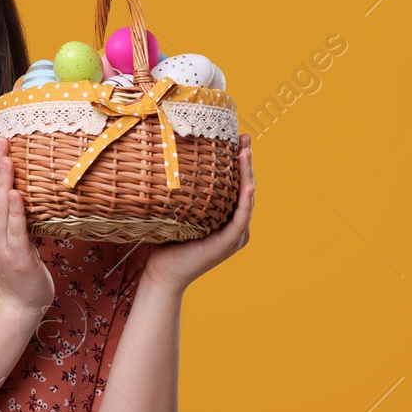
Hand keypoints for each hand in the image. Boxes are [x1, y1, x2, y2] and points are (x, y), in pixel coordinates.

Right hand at [0, 135, 54, 315]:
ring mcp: (0, 246)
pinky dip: (14, 211)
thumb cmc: (16, 267)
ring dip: (0, 182)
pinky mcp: (17, 258)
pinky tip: (15, 194)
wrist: (18, 303)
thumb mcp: (5, 235)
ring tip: (5, 159)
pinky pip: (15, 231)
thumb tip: (15, 181)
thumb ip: (5, 212)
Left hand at [141, 133, 255, 294]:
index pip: (236, 185)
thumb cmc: (167, 243)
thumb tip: (172, 162)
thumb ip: (186, 195)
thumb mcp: (179, 213)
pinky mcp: (227, 244)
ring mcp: (234, 236)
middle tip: (244, 138)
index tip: (236, 139)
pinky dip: (245, 202)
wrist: (163, 273)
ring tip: (245, 152)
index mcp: (226, 218)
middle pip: (244, 188)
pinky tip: (248, 185)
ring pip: (245, 200)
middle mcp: (235, 226)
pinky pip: (239, 220)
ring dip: (248, 175)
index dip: (239, 163)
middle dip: (246, 162)